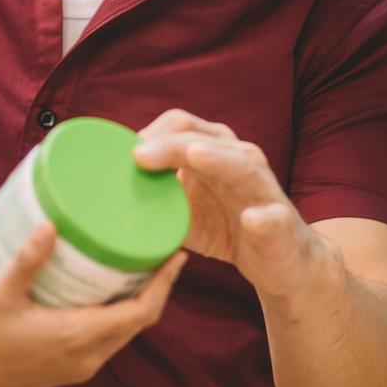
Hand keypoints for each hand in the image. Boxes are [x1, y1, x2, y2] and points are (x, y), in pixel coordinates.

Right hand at [0, 223, 185, 386]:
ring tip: (135, 267)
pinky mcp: (65, 370)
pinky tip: (100, 293)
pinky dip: (113, 315)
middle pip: (138, 321)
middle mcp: (87, 357)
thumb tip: (51, 221)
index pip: (143, 311)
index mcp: (80, 337)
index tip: (177, 255)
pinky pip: (104, 340)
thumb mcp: (0, 293)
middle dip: (155, 288)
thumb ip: (29, 258)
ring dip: (134, 303)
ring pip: (121, 332)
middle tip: (159, 251)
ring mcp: (77, 367)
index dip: (164, 283)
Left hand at [133, 109, 322, 298]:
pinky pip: (272, 218)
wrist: (281, 260)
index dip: (149, 134)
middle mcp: (240, 160)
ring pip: (241, 166)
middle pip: (202, 139)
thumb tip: (104, 194)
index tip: (117, 151)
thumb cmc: (226, 225)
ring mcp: (262, 189)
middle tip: (138, 154)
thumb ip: (154, 194)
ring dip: (217, 160)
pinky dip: (263, 218)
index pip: (180, 126)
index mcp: (214, 150)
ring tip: (195, 156)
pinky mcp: (280, 224)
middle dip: (170, 145)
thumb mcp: (184, 208)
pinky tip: (253, 219)